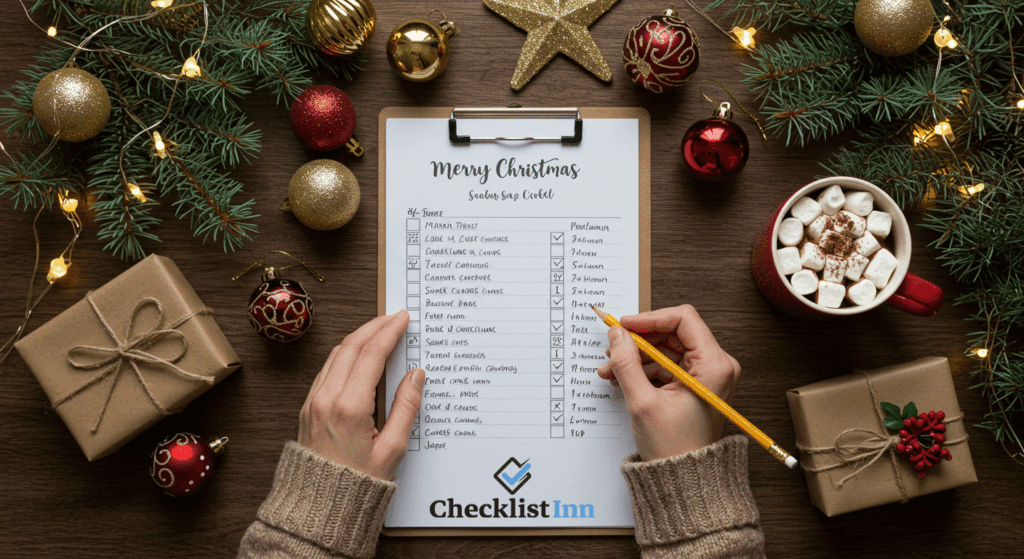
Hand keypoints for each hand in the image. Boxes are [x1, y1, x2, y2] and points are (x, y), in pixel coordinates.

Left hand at [298, 310, 424, 479]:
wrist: (320, 508)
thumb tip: (416, 376)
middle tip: (394, 317)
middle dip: (374, 326)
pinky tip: (359, 354)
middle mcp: (326, 399)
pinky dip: (345, 353)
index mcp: (349, 407)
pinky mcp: (308, 407)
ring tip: (379, 330)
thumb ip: (406, 407)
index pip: (372, 354)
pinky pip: (326, 369)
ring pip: (336, 354)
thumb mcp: (392, 450)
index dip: (390, 331)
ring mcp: (313, 402)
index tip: (403, 318)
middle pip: (351, 346)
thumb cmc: (357, 485)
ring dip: (359, 337)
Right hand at [597, 305, 740, 460]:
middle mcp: (716, 366)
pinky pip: (666, 365)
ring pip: (666, 349)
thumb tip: (617, 334)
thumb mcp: (643, 402)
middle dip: (638, 341)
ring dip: (636, 356)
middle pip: (672, 334)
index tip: (623, 325)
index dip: (649, 319)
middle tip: (612, 349)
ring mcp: (706, 375)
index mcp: (714, 366)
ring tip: (611, 370)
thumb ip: (626, 363)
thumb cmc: (675, 448)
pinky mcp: (695, 384)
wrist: (685, 480)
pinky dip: (643, 369)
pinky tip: (622, 378)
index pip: (683, 319)